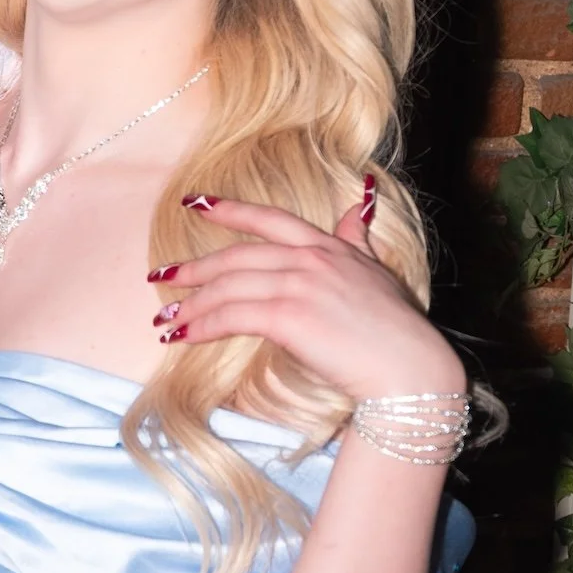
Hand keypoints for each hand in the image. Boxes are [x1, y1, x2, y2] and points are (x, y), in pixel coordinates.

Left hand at [149, 178, 463, 404]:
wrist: (410, 369)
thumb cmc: (396, 330)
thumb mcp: (377, 270)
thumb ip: (357, 238)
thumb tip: (358, 202)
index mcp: (328, 246)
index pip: (270, 219)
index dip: (229, 210)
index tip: (194, 204)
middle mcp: (310, 259)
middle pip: (237, 256)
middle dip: (195, 268)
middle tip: (162, 276)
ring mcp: (298, 285)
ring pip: (228, 287)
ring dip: (191, 303)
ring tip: (166, 318)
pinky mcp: (288, 316)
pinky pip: (230, 316)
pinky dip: (201, 326)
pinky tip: (182, 335)